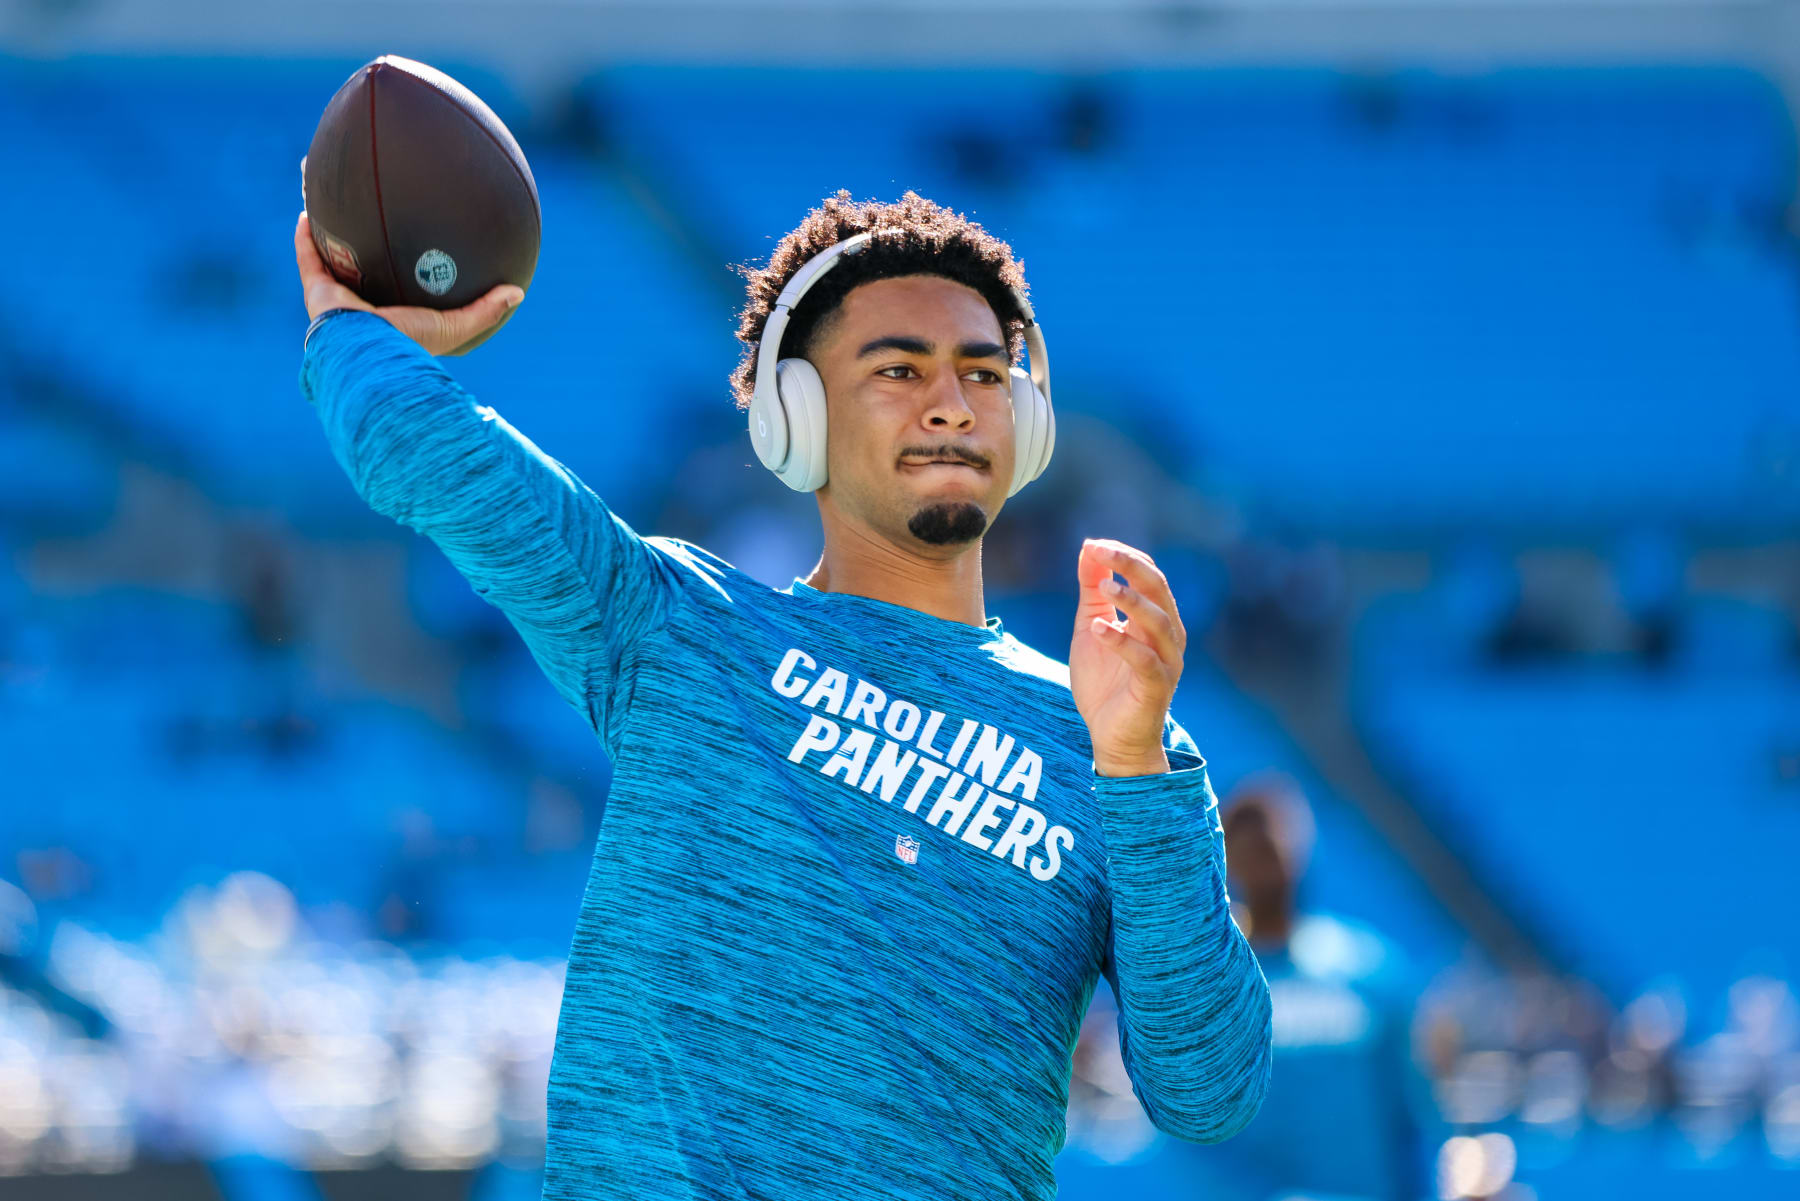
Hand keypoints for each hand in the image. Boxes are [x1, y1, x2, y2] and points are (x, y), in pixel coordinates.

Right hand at [294, 210, 521, 355]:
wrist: (368, 353)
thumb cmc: (410, 343)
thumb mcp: (455, 326)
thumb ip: (485, 310)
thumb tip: (517, 293)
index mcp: (393, 315)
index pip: (400, 288)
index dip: (404, 268)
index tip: (413, 244)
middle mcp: (364, 306)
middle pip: (363, 267)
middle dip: (364, 245)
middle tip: (373, 215)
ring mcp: (338, 299)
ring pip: (331, 258)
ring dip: (329, 231)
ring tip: (333, 203)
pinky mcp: (315, 292)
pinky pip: (308, 257)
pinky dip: (306, 236)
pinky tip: (308, 209)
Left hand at [1070, 538, 1185, 775]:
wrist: (1112, 737)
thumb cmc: (1105, 682)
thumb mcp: (1091, 628)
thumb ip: (1092, 592)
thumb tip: (1089, 549)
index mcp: (1155, 618)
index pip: (1149, 575)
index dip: (1124, 557)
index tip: (1094, 545)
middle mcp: (1168, 635)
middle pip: (1158, 590)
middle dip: (1130, 566)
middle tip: (1102, 551)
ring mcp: (1167, 661)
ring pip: (1158, 621)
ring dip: (1131, 601)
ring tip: (1104, 587)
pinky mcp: (1157, 686)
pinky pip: (1144, 660)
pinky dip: (1121, 642)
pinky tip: (1098, 630)